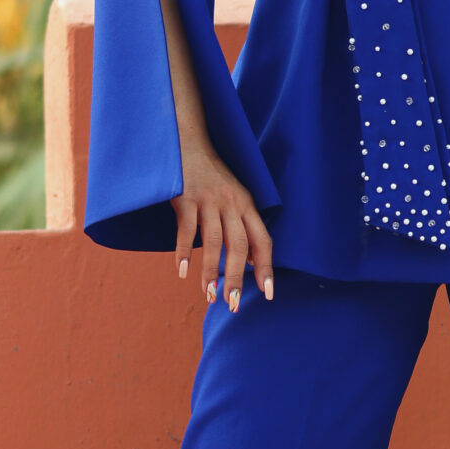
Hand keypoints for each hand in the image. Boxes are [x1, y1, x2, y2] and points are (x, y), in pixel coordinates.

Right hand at [172, 133, 273, 312]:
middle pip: (239, 245)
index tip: (267, 294)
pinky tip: (182, 272)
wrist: (187, 143)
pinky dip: (184, 252)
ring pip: (214, 242)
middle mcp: (231, 203)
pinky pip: (186, 229)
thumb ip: (243, 227)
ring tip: (209, 295)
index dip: (266, 268)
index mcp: (247, 204)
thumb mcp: (235, 197)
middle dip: (236, 278)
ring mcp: (208, 200)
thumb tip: (252, 262)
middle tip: (233, 305)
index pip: (263, 240)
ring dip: (210, 272)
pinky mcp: (185, 198)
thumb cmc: (211, 176)